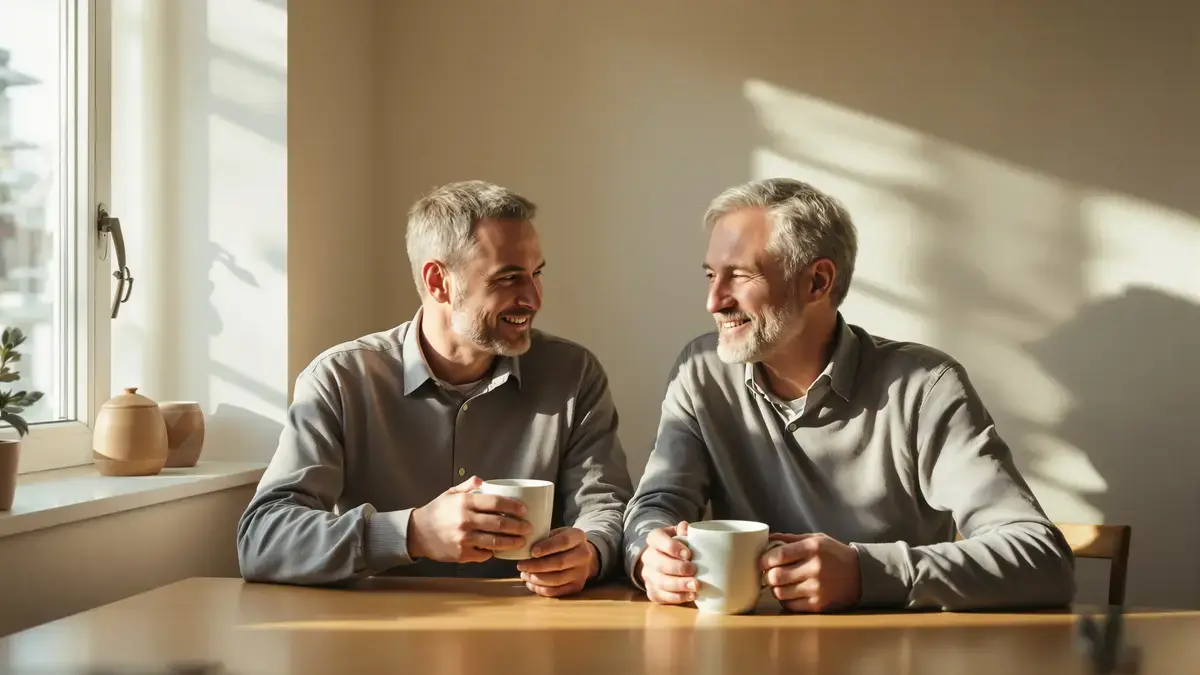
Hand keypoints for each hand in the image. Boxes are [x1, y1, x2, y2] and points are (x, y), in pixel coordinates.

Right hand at [407, 476, 531, 562]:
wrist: (416, 533)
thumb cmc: (436, 512)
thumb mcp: (450, 494)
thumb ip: (467, 487)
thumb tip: (483, 480)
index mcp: (465, 503)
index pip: (496, 502)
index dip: (514, 506)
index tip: (524, 510)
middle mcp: (466, 520)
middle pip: (500, 523)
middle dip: (518, 526)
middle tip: (528, 527)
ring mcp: (464, 538)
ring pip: (495, 541)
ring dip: (512, 542)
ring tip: (521, 541)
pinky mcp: (462, 554)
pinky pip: (484, 554)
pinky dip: (493, 552)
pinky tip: (499, 550)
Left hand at [516, 527, 597, 596]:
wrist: (581, 557)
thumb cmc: (563, 543)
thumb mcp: (557, 533)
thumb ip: (544, 538)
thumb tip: (525, 548)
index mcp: (578, 537)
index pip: (563, 542)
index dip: (547, 547)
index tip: (532, 552)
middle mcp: (583, 555)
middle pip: (559, 563)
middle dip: (537, 566)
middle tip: (521, 566)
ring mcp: (581, 573)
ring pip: (556, 580)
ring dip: (536, 579)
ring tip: (524, 575)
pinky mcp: (577, 586)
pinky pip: (556, 591)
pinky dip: (541, 589)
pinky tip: (531, 583)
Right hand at [637, 521, 697, 604]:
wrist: (665, 559)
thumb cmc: (678, 545)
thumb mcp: (680, 534)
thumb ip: (684, 530)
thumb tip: (685, 528)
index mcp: (654, 539)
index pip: (657, 540)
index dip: (672, 547)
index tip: (688, 553)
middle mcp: (647, 557)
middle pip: (659, 564)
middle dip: (678, 568)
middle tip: (694, 570)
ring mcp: (648, 576)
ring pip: (661, 582)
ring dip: (680, 585)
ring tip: (696, 586)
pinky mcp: (652, 591)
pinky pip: (662, 597)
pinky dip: (678, 598)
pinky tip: (691, 595)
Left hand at [760, 533, 861, 611]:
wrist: (861, 574)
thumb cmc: (835, 554)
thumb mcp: (817, 539)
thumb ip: (791, 539)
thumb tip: (768, 540)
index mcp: (813, 548)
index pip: (779, 555)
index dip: (764, 560)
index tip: (761, 562)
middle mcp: (815, 568)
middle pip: (776, 576)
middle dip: (767, 576)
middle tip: (769, 574)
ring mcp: (817, 588)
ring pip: (780, 593)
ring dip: (775, 589)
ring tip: (780, 584)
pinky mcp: (819, 605)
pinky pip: (790, 605)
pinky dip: (785, 600)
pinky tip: (790, 593)